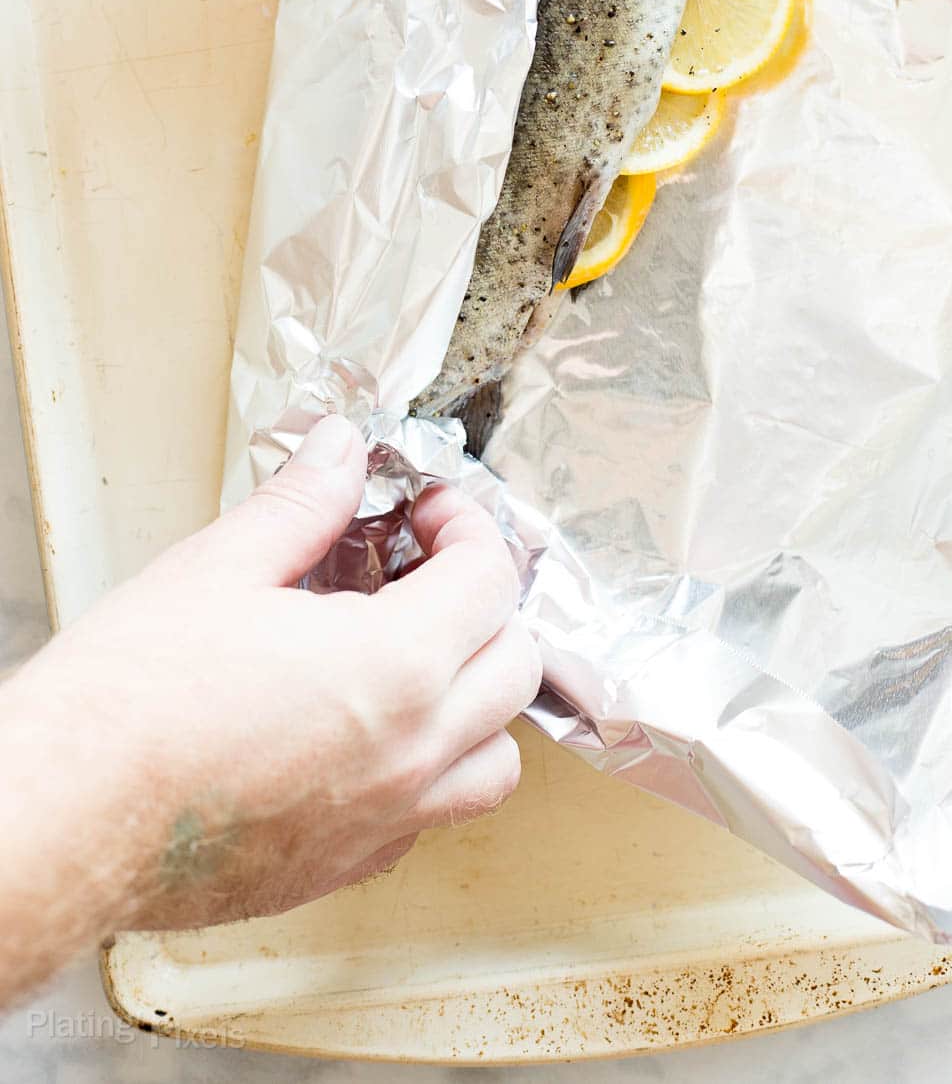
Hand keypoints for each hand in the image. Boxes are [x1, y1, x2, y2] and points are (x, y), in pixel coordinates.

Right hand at [0, 415, 540, 1002]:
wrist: (63, 820)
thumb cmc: (127, 707)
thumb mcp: (219, 567)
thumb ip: (304, 504)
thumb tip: (340, 454)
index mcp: (395, 667)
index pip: (492, 579)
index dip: (468, 525)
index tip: (433, 510)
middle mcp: (411, 754)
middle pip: (518, 665)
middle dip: (487, 602)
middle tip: (430, 570)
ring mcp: (385, 821)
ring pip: (497, 759)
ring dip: (480, 700)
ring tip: (423, 659)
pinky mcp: (345, 867)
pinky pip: (433, 817)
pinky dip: (433, 771)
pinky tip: (372, 735)